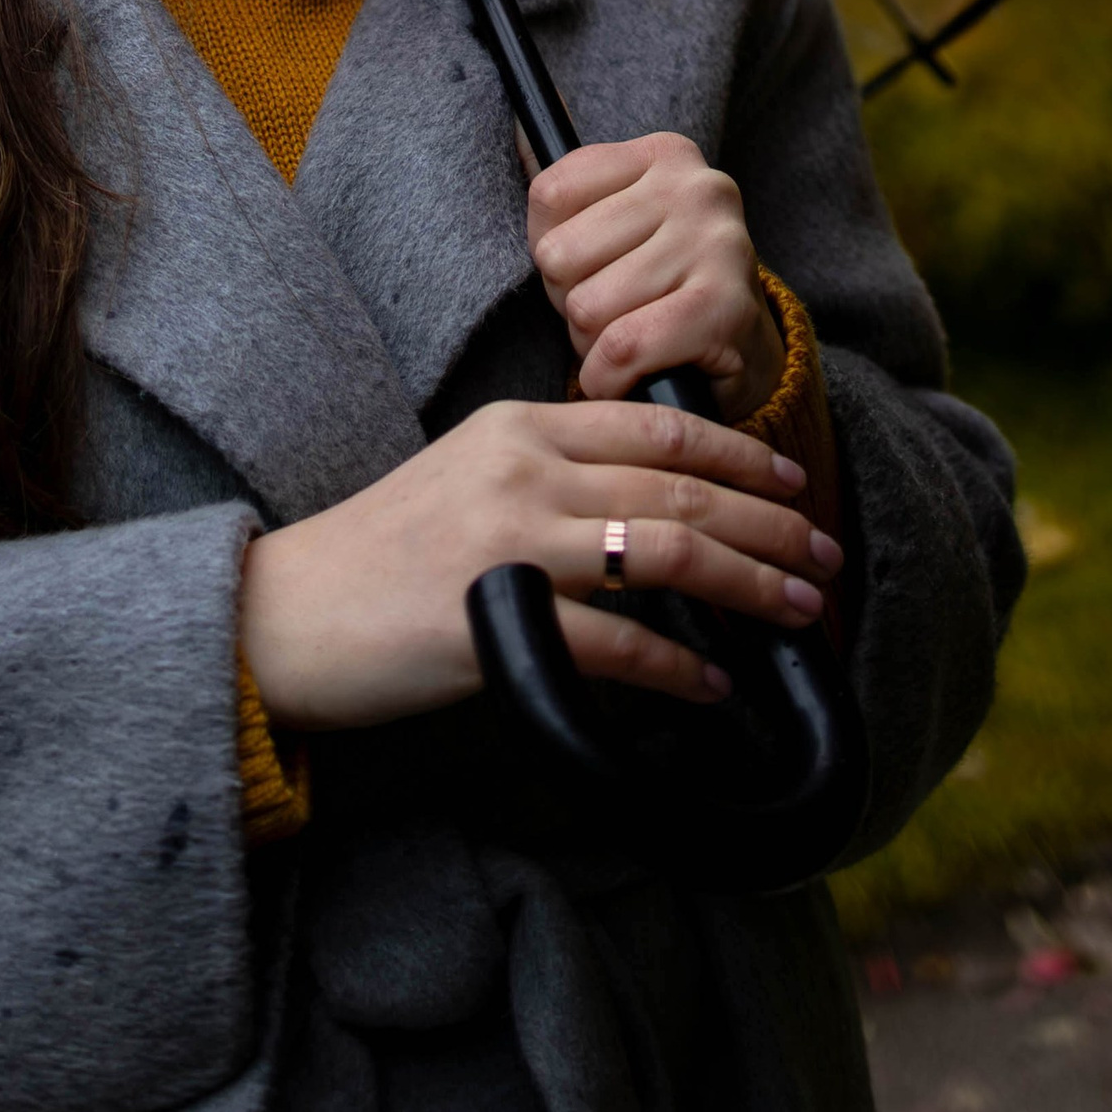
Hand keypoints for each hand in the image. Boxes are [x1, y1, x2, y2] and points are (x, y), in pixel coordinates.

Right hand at [238, 396, 840, 731]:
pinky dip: (679, 667)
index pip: (658, 425)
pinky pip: (619, 644)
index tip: (790, 484)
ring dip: (748, 586)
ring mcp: (513, 543)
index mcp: (520, 426)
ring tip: (797, 611)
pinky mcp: (501, 621)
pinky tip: (714, 685)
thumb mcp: (466, 474)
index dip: (739, 454)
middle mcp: (525, 470)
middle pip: (680, 487)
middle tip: (824, 555)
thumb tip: (650, 499)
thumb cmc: (379, 553)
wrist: (288, 614)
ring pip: (667, 553)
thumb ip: (550, 472)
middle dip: (767, 524)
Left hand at [527, 131, 784, 418]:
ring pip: (587, 308)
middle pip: (560, 254)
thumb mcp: (614, 222)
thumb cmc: (659, 286)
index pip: (549, 193)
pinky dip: (608, 379)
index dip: (550, 249)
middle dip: (570, 302)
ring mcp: (718, 245)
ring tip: (630, 341)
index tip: (591, 266)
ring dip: (592, 346)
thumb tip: (518, 124)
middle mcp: (698, 188)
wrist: (743, 354)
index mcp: (665, 154)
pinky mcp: (725, 308)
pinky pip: (622, 348)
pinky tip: (629, 376)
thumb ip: (567, 183)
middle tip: (612, 312)